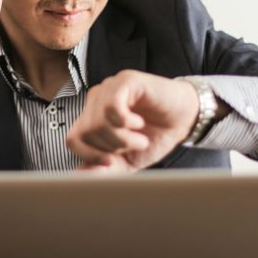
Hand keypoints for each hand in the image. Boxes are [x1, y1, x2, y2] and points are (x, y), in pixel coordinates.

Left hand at [65, 70, 201, 172]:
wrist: (185, 119)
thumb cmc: (156, 136)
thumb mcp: (128, 161)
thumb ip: (105, 169)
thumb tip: (82, 176)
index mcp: (92, 117)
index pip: (73, 139)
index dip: (89, 156)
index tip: (111, 162)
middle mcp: (96, 100)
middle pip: (85, 132)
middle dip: (111, 148)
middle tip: (133, 146)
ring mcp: (109, 88)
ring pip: (97, 122)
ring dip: (122, 138)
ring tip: (140, 138)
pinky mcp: (125, 81)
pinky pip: (112, 106)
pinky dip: (126, 122)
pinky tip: (139, 123)